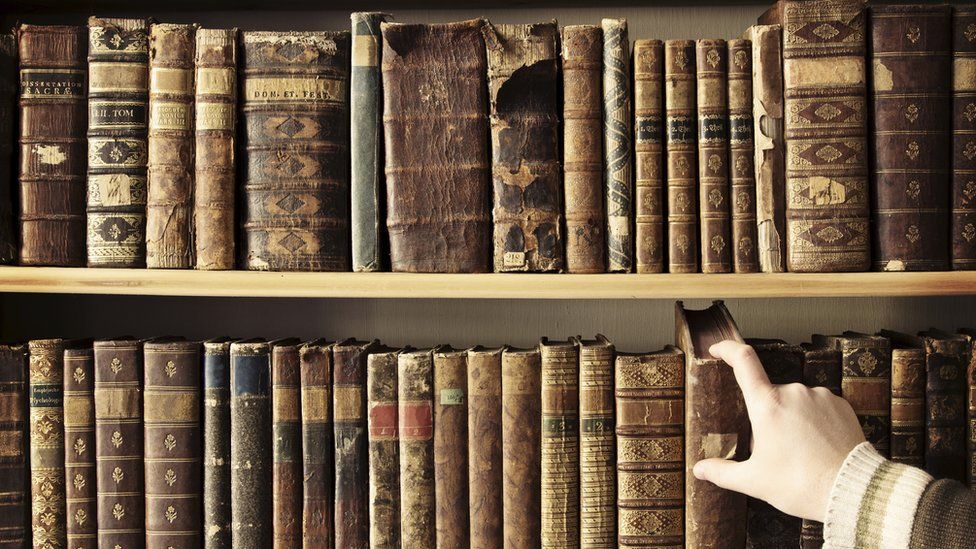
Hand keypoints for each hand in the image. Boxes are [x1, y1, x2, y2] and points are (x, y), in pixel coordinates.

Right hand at [692, 340, 865, 521]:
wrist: (853, 491)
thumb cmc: (802, 484)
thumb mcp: (755, 481)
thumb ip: (723, 472)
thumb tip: (700, 470)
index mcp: (767, 404)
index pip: (742, 360)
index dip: (727, 349)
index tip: (717, 350)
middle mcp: (793, 392)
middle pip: (769, 396)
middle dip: (766, 418)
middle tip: (773, 451)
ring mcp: (820, 396)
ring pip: (794, 402)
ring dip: (791, 420)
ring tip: (800, 454)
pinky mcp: (841, 405)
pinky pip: (818, 407)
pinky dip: (813, 422)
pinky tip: (817, 448)